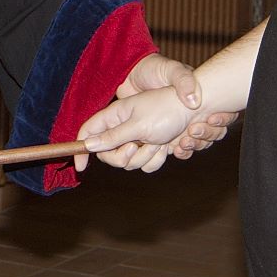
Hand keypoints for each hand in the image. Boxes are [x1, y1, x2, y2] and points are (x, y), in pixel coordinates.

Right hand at [74, 87, 195, 173]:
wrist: (195, 111)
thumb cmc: (166, 110)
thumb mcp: (137, 125)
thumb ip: (113, 136)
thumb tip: (89, 144)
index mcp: (115, 115)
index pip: (88, 131)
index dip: (81, 147)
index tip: (81, 166)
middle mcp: (123, 127)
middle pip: (107, 153)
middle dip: (121, 156)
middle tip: (134, 147)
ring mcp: (137, 139)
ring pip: (128, 162)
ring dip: (143, 156)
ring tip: (157, 141)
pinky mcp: (151, 148)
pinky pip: (145, 164)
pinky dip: (156, 159)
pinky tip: (166, 147)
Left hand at [117, 53, 237, 159]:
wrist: (130, 76)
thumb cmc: (153, 69)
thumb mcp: (170, 70)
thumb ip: (183, 81)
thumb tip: (195, 102)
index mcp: (201, 96)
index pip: (223, 112)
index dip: (223, 119)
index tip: (211, 118)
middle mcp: (195, 112)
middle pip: (214, 131)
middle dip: (207, 134)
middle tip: (193, 130)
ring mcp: (181, 124)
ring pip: (199, 142)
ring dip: (195, 144)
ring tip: (183, 142)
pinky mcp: (167, 135)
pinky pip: (180, 148)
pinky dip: (180, 151)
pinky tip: (173, 149)